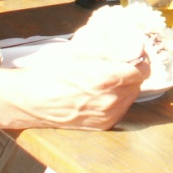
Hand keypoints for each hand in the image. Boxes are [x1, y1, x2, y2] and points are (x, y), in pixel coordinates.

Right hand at [20, 51, 151, 129]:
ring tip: (112, 77)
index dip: (140, 59)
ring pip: (131, 96)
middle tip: (123, 63)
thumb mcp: (80, 51)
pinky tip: (105, 92)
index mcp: (106, 79)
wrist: (30, 100)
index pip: (141, 70)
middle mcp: (110, 100)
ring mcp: (107, 115)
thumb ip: (110, 49)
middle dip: (134, 72)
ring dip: (127, 86)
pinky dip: (119, 99)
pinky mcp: (102, 125)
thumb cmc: (51, 73)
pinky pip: (121, 109)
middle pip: (138, 83)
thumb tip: (133, 47)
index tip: (135, 54)